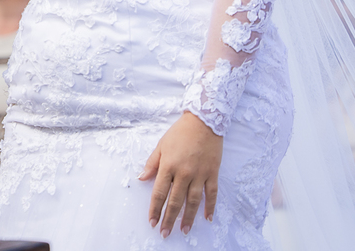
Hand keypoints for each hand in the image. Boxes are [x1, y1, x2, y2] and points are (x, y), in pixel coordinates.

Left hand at [139, 112, 222, 236]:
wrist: (204, 121)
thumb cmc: (180, 132)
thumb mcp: (161, 145)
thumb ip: (152, 163)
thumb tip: (141, 178)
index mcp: (168, 166)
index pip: (159, 193)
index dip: (155, 209)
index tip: (152, 222)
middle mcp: (184, 173)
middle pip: (175, 201)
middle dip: (169, 219)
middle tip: (165, 233)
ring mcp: (200, 174)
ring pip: (193, 201)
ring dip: (188, 218)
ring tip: (184, 230)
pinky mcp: (212, 173)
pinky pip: (212, 194)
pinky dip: (210, 207)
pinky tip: (207, 218)